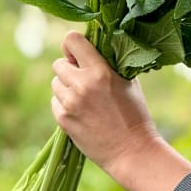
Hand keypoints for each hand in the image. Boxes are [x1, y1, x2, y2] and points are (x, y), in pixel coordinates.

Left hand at [51, 31, 190, 190]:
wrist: (131, 150)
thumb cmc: (135, 112)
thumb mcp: (128, 80)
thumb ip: (110, 62)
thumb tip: (96, 46)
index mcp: (100, 71)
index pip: (71, 40)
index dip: (73, 45)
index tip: (79, 52)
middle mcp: (81, 85)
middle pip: (58, 63)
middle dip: (69, 67)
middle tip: (83, 76)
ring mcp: (69, 104)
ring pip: (55, 83)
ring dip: (66, 86)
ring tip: (85, 96)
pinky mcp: (63, 120)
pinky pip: (55, 102)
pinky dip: (64, 103)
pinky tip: (81, 111)